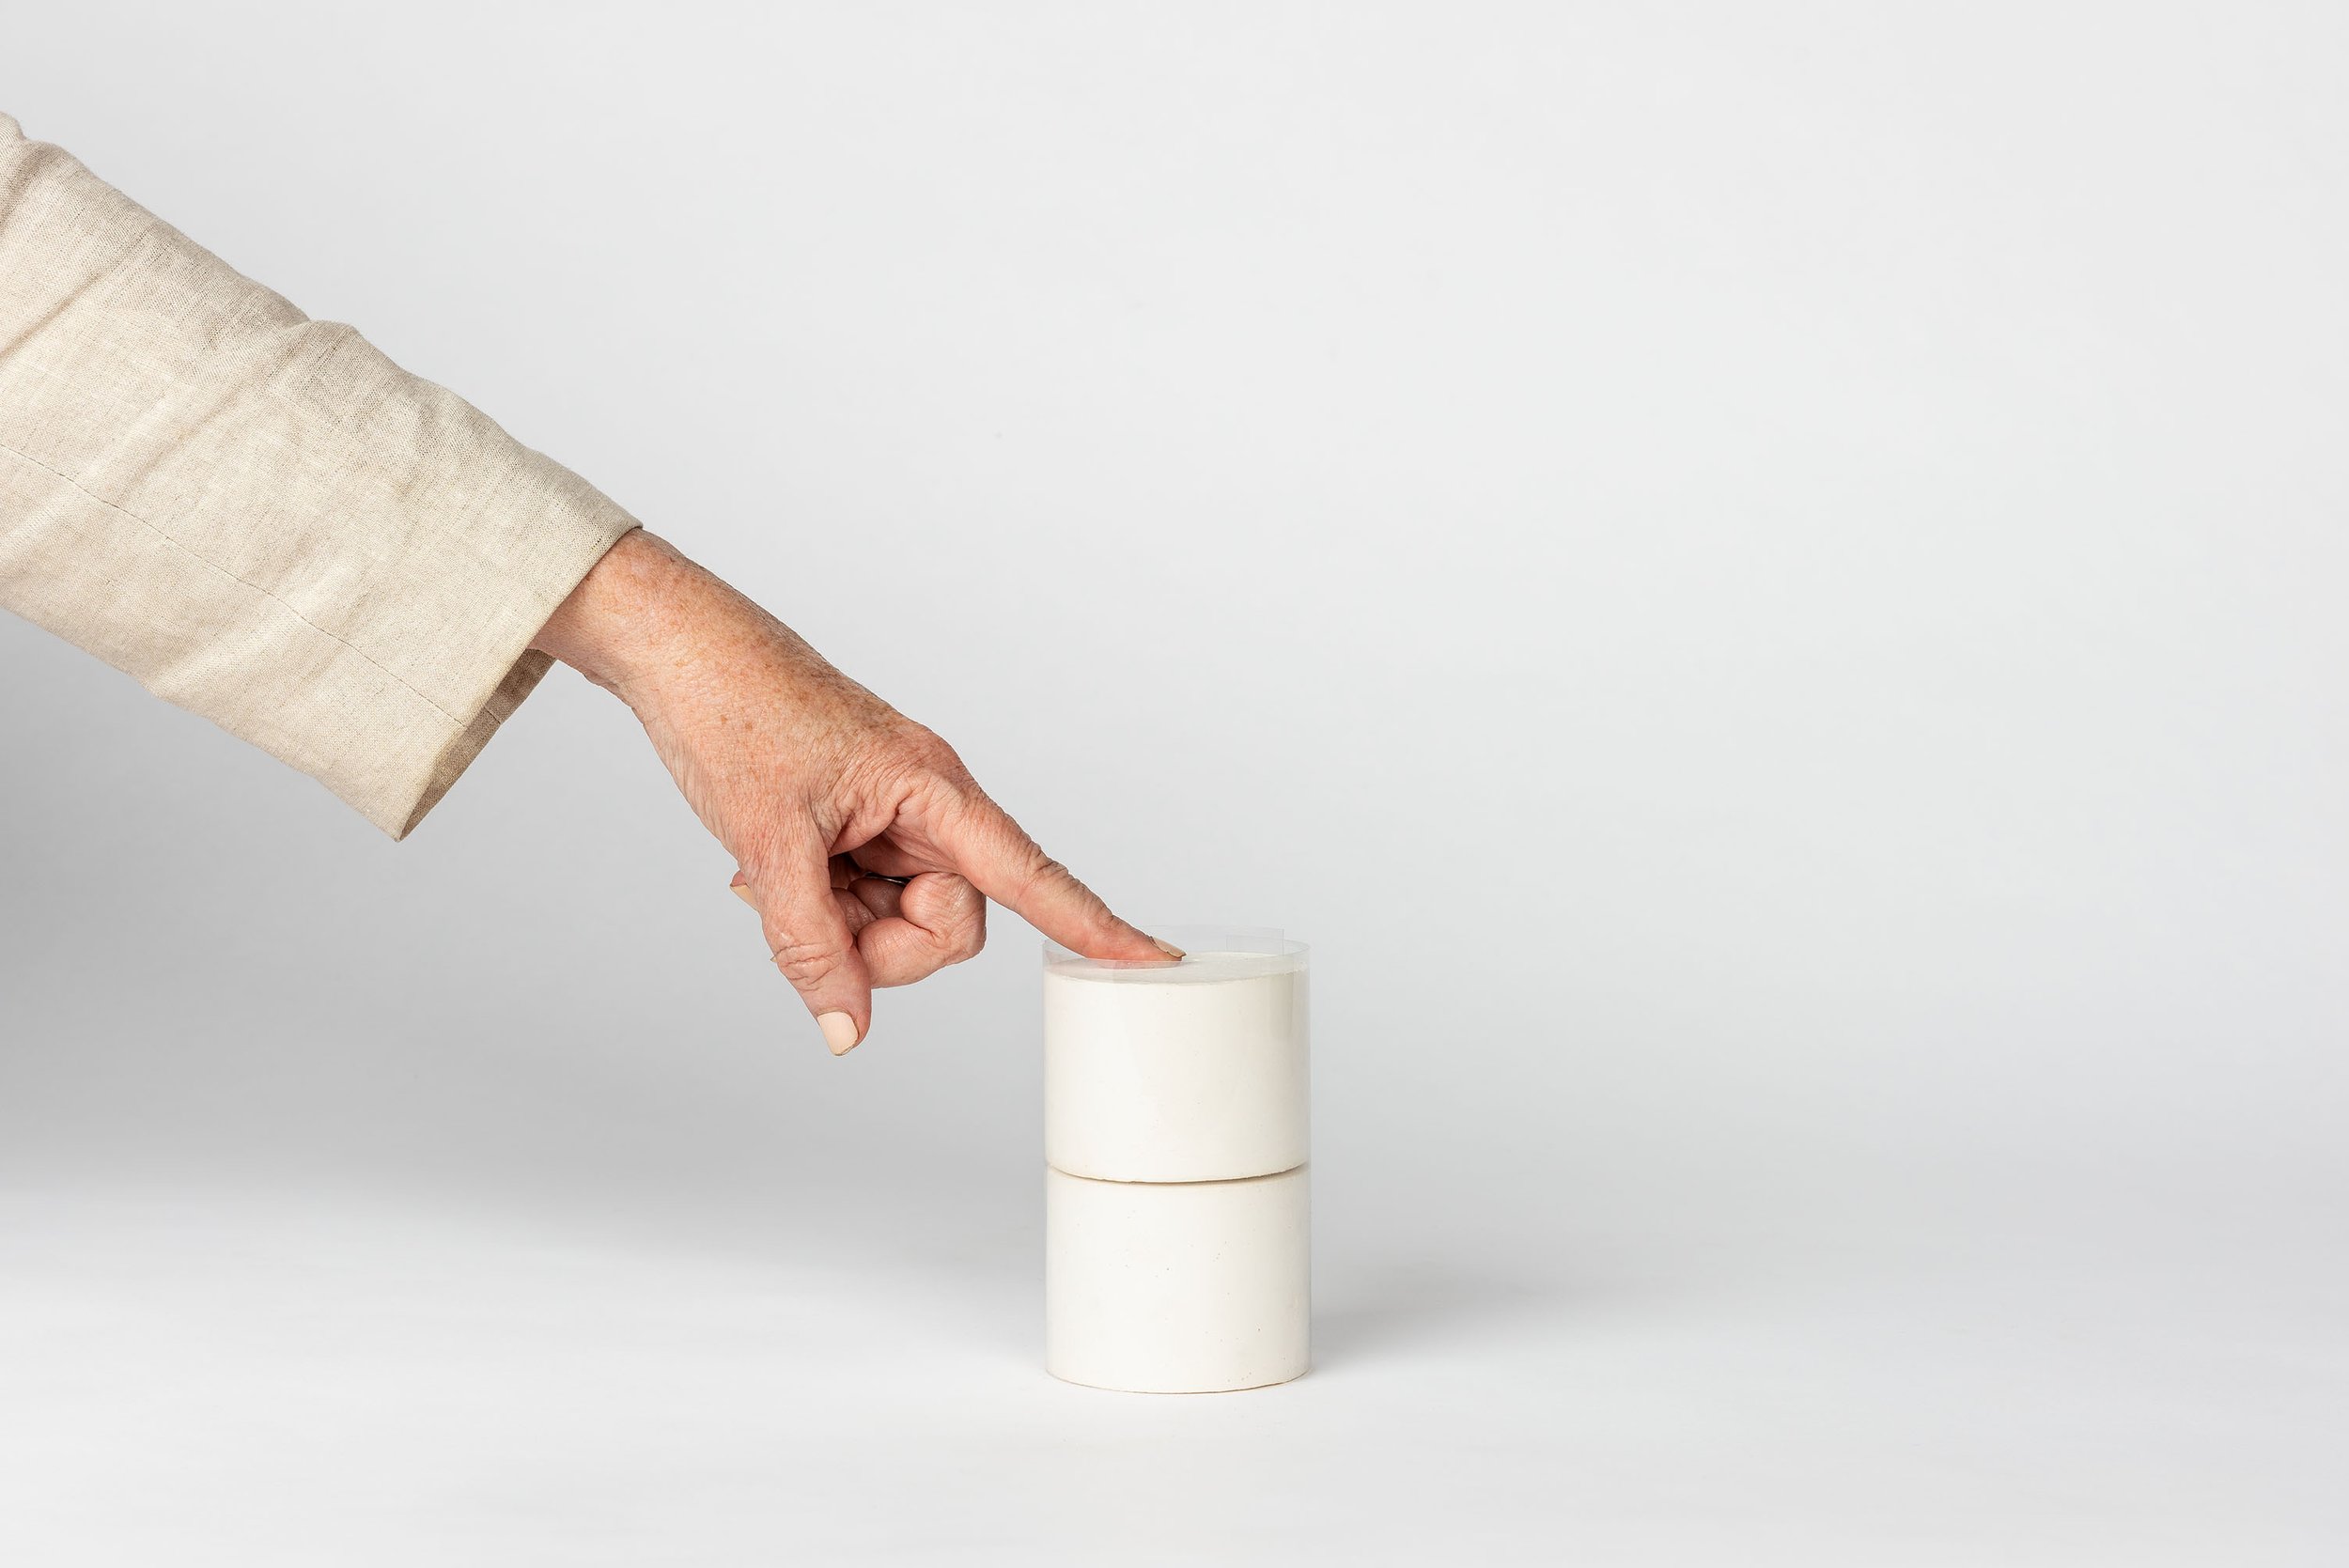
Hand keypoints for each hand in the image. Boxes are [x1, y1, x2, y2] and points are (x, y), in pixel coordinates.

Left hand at [530, 529, 1177, 1053]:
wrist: (677, 653)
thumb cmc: (733, 713)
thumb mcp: (768, 845)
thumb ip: (810, 945)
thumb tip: (846, 1029)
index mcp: (934, 789)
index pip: (1032, 875)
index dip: (1094, 925)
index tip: (1154, 957)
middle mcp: (927, 806)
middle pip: (951, 924)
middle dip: (880, 945)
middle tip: (801, 908)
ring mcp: (892, 819)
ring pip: (900, 922)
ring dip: (836, 925)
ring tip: (771, 874)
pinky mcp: (856, 828)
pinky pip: (860, 901)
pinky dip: (814, 906)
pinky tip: (765, 870)